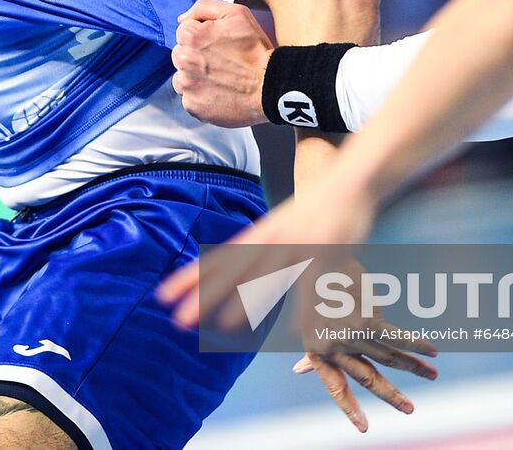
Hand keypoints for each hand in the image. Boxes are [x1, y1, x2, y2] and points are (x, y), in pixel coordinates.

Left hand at [159, 192, 431, 430]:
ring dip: (246, 300)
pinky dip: (304, 308)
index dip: (190, 278)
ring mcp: (297, 246)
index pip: (218, 259)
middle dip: (205, 296)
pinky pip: (312, 285)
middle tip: (178, 320)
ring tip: (223, 324)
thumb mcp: (279, 225)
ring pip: (267, 276)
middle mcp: (272, 241)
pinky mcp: (324, 253)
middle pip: (233, 271)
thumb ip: (260, 246)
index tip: (163, 296)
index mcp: (259, 236)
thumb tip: (237, 264)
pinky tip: (294, 330)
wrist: (349, 182)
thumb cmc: (314, 208)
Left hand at [171, 0, 272, 126]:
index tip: (217, 44)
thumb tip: (183, 18)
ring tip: (219, 78)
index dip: (202, 35)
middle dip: (195, 56)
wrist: (270, 86)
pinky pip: (189, 98)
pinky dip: (201, 96)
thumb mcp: (236, 14)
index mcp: (191, 36)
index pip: (184, 31)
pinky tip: (218, 91)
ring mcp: (187, 85)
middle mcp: (184, 60)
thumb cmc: (255, 50)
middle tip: (220, 61)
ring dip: (195, 77)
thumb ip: (204, 7)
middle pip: (180, 54)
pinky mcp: (192, 106)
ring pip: (182, 77)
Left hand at [291, 252, 437, 429]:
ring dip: (414, 366)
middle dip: (391, 395)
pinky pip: (397, 338)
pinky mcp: (367, 321)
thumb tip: (299, 370)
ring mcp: (350, 336)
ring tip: (433, 375)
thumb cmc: (311, 285)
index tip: (363, 428)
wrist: (315, 253)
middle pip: (368, 378)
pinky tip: (432, 349)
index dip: (349, 408)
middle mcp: (333, 347)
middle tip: (410, 410)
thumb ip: (309, 347)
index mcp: (317, 349)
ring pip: (388, 357)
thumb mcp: (304, 318)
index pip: (336, 386)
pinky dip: (416, 344)